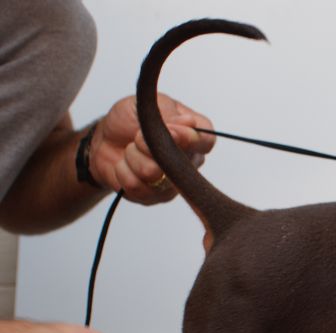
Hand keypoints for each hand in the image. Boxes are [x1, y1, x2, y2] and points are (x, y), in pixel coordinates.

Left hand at [88, 93, 215, 204]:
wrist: (104, 139)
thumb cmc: (129, 120)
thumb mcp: (146, 107)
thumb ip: (169, 115)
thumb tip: (190, 123)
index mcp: (193, 136)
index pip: (206, 141)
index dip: (189, 138)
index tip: (170, 131)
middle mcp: (188, 163)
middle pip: (177, 162)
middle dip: (149, 146)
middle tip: (137, 136)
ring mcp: (172, 184)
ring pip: (153, 174)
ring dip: (132, 157)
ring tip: (129, 151)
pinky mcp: (154, 197)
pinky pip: (137, 187)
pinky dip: (123, 172)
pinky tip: (124, 165)